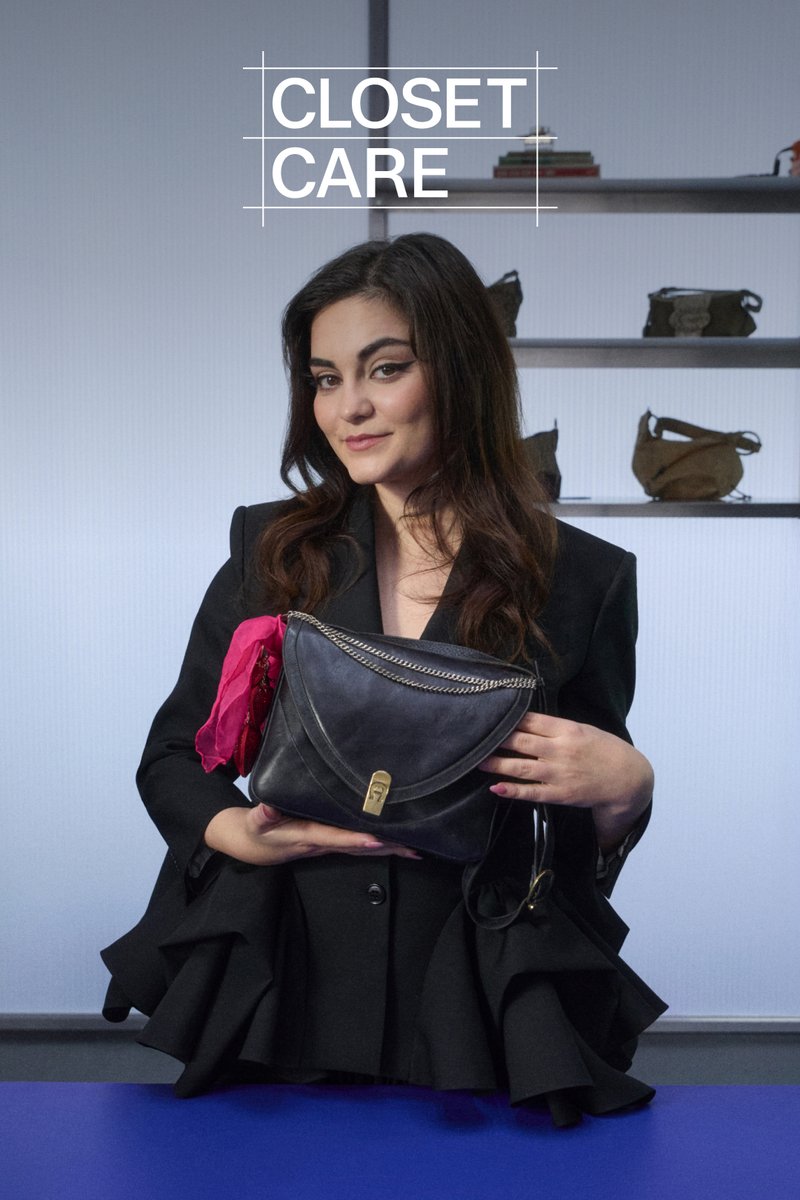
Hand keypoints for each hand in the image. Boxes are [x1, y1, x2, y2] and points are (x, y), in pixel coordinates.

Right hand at [204, 803, 420, 866]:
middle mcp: (323, 843)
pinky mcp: (331, 841)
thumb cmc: (255, 831)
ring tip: (415, 849)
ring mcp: (329, 844)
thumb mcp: (254, 823)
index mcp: (308, 835)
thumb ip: (262, 815)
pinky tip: (396, 845)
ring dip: (388, 849)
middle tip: (413, 848)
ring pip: (362, 848)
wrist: (253, 846)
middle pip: (359, 847)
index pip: (335, 838)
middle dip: (385, 848)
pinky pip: (358, 845)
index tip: (377, 839)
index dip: (355, 839)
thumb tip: (266, 808)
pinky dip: (378, 845)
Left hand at [477, 712, 652, 850]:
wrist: (627, 779)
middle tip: (475, 737)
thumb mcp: (583, 729)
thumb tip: (525, 720)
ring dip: (497, 764)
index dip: (509, 718)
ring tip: (478, 761)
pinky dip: (513, 791)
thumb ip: (556, 726)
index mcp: (567, 730)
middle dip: (496, 739)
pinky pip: (532, 793)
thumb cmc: (604, 750)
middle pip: (521, 742)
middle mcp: (561, 750)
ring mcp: (560, 774)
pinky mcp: (561, 794)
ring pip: (522, 767)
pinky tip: (496, 788)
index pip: (531, 720)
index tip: (489, 715)